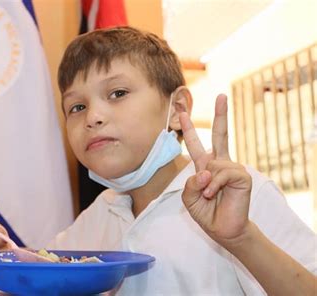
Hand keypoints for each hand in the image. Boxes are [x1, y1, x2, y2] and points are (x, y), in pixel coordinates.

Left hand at [179, 94, 251, 247]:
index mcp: (205, 166)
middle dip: (221, 114)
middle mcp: (220, 163)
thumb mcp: (189, 198)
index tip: (181, 113)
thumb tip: (206, 170)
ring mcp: (232, 168)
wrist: (223, 230)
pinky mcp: (242, 176)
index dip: (189, 129)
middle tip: (222, 95)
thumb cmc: (206, 212)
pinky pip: (222, 173)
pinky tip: (213, 194)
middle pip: (220, 134)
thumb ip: (190, 184)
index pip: (197, 144)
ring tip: (208, 195)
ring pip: (212, 165)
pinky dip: (214, 185)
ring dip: (206, 183)